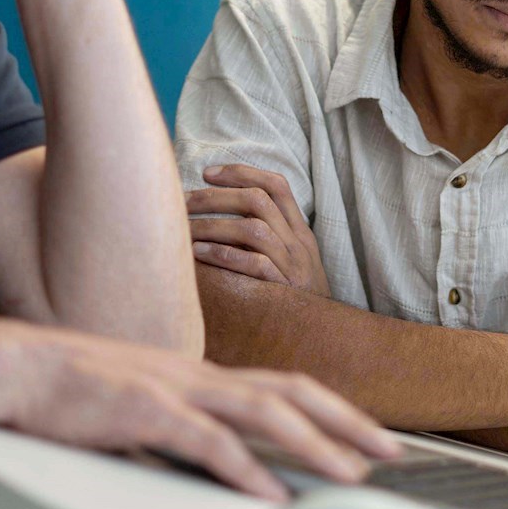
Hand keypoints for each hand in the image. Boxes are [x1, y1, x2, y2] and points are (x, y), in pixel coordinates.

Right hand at [6, 326, 399, 500]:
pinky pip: (207, 441)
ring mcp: (175, 390)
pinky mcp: (145, 411)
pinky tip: (270, 491)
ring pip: (263, 412)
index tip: (373, 436)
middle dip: (348, 422)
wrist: (17, 368)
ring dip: (314, 444)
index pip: (286, 385)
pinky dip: (244, 467)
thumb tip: (226, 459)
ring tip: (350, 475)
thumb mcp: (145, 405)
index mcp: (202, 374)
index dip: (336, 408)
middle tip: (391, 452)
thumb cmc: (75, 392)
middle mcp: (200, 375)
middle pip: (293, 391)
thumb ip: (186, 425)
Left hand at [187, 165, 330, 296]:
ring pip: (254, 229)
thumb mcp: (289, 260)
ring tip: (184, 229)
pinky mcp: (284, 290)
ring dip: (214, 225)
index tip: (208, 173)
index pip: (276, 185)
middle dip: (217, 196)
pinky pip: (254, 264)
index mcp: (299, 230)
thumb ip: (265, 236)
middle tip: (183, 201)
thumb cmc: (294, 296)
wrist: (324, 335)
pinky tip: (198, 253)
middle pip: (258, 201)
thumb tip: (218, 216)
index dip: (242, 173)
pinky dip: (224, 255)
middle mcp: (298, 243)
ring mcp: (293, 266)